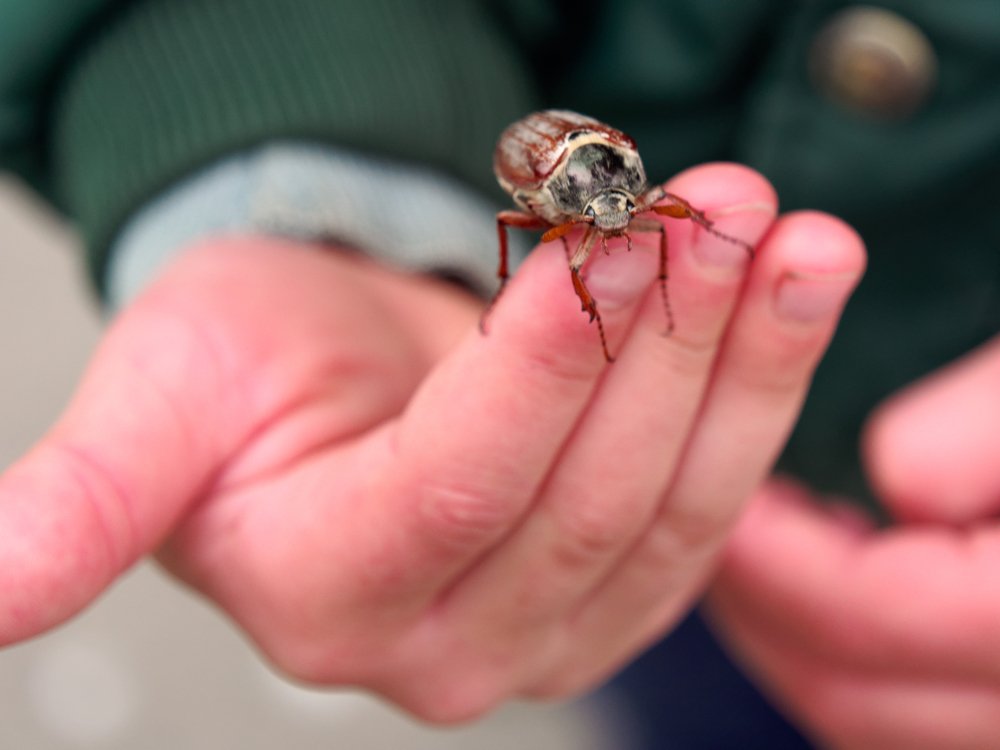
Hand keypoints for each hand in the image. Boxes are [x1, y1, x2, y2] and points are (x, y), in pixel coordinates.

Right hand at [0, 164, 862, 721]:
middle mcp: (446, 642)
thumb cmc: (247, 368)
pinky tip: (790, 291)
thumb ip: (85, 502)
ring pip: (675, 503)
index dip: (537, 367)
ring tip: (784, 233)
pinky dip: (762, 384)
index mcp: (323, 594)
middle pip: (586, 500)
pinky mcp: (625, 589)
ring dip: (742, 356)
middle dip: (665, 342)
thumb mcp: (159, 404)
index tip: (601, 241)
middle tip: (720, 205)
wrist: (333, 376)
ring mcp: (553, 630)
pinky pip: (716, 492)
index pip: (453, 488)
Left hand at [708, 336, 999, 748]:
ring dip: (796, 646)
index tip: (723, 502)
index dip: (775, 562)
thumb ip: (983, 435)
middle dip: (763, 612)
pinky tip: (837, 593)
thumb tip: (895, 483)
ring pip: (876, 727)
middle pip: (859, 695)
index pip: (881, 619)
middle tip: (716, 528)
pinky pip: (913, 724)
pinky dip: (851, 670)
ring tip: (762, 557)